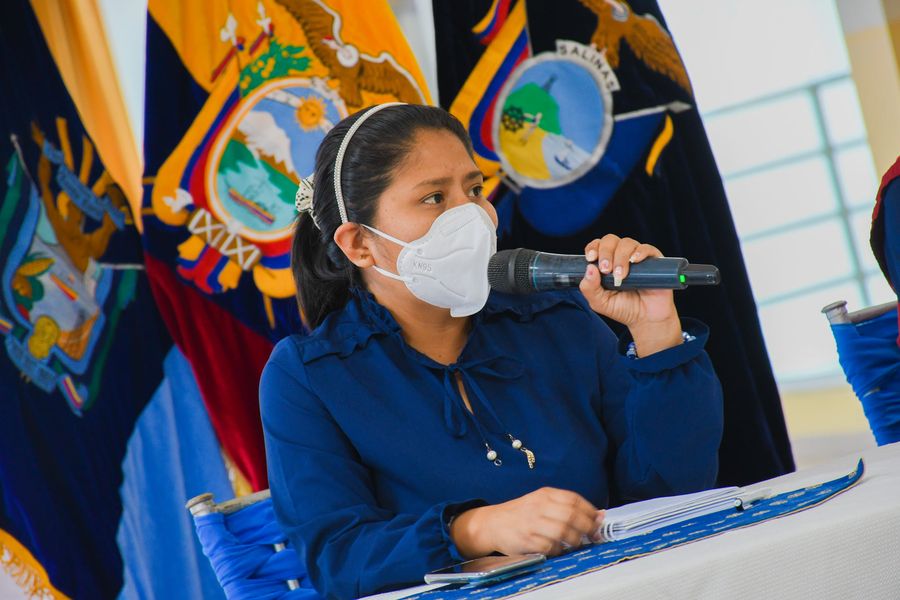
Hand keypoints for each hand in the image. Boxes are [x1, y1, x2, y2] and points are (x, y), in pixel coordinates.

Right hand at [450, 487, 604, 557]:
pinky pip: (550, 547)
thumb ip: (567, 507)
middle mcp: (539, 506)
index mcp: (545, 494)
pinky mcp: (526, 540)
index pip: (574, 499)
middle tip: (592, 535)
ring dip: (575, 541)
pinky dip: (559, 550)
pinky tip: (559, 549)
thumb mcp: (542, 502)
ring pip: (563, 532)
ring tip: (576, 543)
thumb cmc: (521, 514)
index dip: (590, 511)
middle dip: (587, 528)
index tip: (598, 521)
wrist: (492, 523)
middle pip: (571, 516)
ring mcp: (532, 523)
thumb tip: (598, 515)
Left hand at [578, 234, 682, 355]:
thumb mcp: (600, 303)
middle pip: (610, 240)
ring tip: (620, 275)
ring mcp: (637, 257)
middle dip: (605, 253)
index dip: (593, 248)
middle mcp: (620, 256)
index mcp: (606, 263)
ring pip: (627, 243)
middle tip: (606, 270)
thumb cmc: (623, 309)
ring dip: (620, 257)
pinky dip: (639, 252)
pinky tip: (634, 261)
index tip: (591, 258)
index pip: (597, 246)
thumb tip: (589, 268)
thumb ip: (589, 288)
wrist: (646, 319)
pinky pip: (647, 248)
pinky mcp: (654, 261)